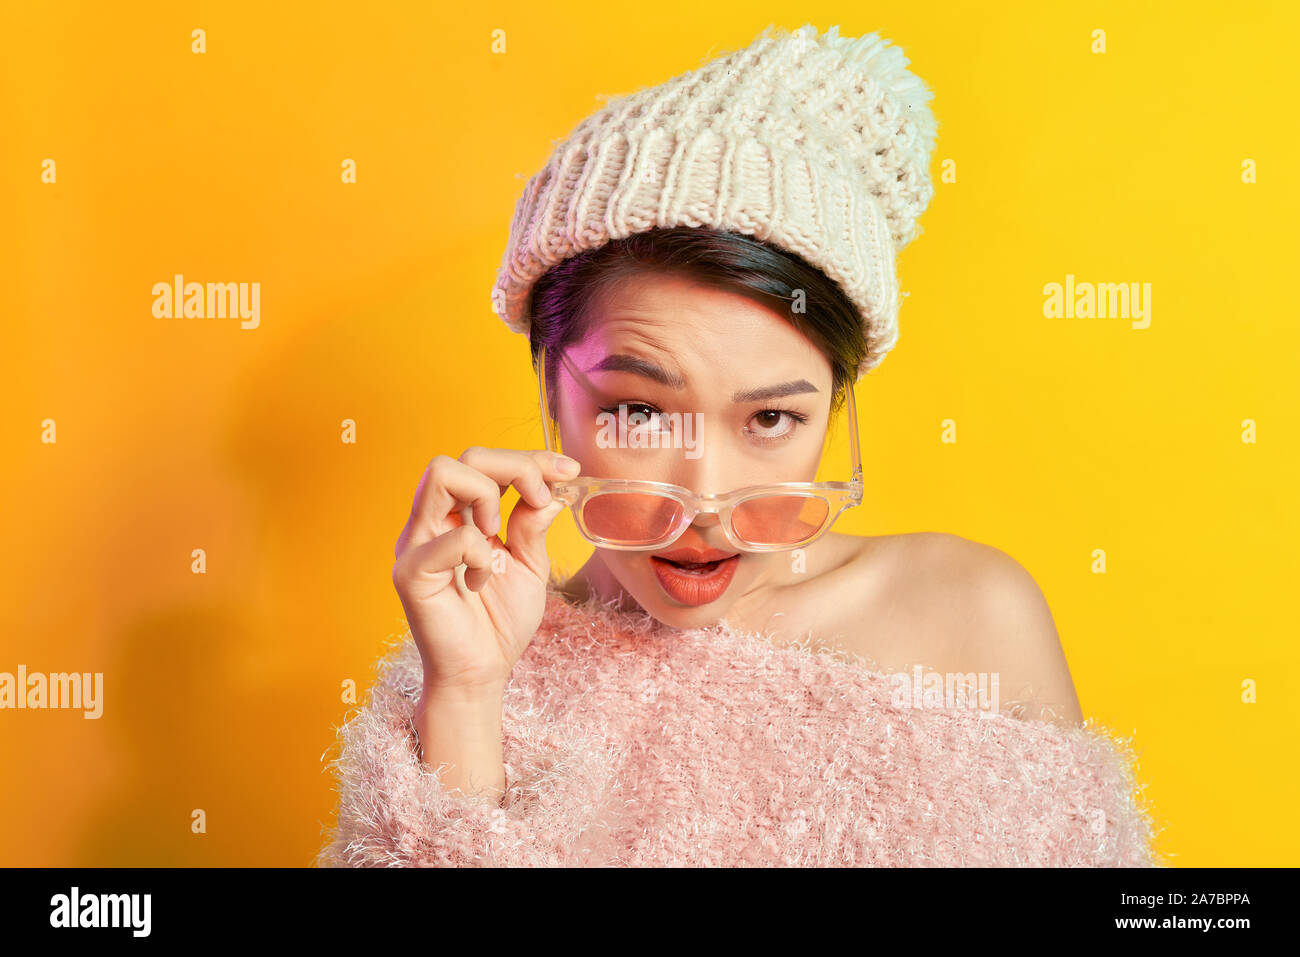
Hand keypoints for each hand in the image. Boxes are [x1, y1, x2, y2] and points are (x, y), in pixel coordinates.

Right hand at [392, 447, 579, 696]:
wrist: (482, 674)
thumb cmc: (499, 622)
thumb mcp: (529, 564)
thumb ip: (532, 523)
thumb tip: (552, 486)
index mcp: (455, 515)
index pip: (481, 461)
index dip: (528, 458)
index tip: (568, 471)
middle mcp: (430, 522)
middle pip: (462, 456)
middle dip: (514, 468)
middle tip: (537, 502)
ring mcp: (416, 543)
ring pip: (442, 473)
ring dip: (487, 497)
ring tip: (498, 535)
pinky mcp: (411, 572)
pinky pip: (452, 536)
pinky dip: (479, 553)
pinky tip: (481, 581)